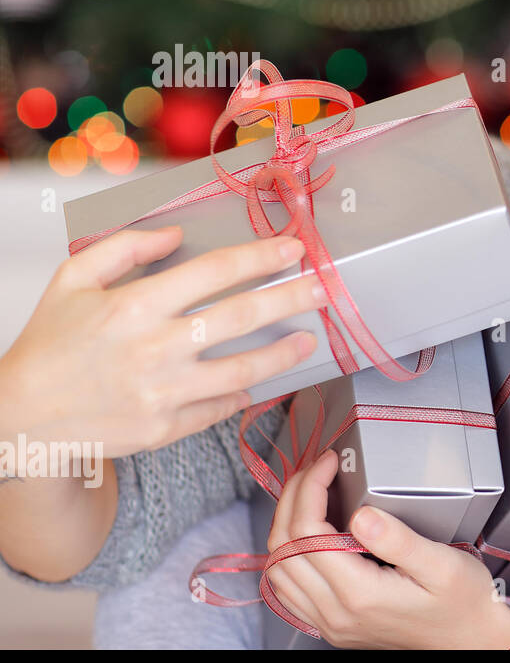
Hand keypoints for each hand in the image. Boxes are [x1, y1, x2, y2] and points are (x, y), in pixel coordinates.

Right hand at [0, 225, 324, 457]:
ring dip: (284, 352)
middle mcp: (155, 348)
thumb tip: (176, 234)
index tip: (293, 250)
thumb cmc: (50, 344)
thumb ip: (126, 247)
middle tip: (326, 288)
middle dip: (292, 298)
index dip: (261, 258)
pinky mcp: (166, 427)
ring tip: (309, 338)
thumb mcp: (74, 279)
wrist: (21, 417)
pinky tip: (259, 379)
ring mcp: (163, 392)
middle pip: (242, 316)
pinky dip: (243, 392)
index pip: (215, 272)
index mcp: (134, 305)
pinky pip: (220, 407)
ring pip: (244, 368)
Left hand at [265, 449, 509, 648]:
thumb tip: (361, 515)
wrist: (468, 639)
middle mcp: (336, 612)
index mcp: (360, 593)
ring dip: (285, 525)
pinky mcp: (332, 625)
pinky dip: (286, 555)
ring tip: (309, 494)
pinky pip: (288, 590)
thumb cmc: (463, 601)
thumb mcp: (442, 565)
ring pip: (278, 569)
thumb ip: (400, 540)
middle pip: (283, 547)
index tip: (330, 463)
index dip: (311, 488)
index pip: (307, 532)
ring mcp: (330, 622)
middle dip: (293, 498)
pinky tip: (306, 535)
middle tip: (315, 470)